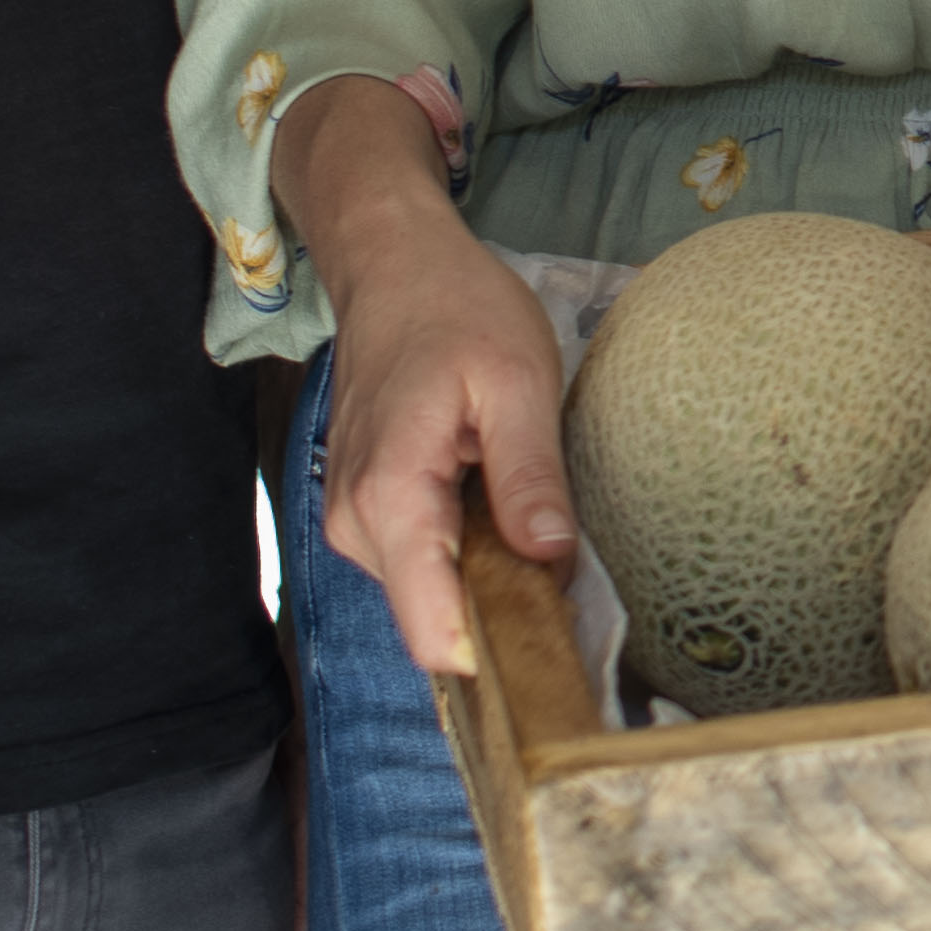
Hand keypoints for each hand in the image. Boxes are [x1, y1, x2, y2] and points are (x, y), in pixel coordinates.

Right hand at [286, 79, 570, 683]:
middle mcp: (356, 526)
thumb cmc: (456, 311)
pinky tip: (506, 514)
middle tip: (577, 578)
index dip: (500, 659)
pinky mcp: (366, 516)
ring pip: (433, 596)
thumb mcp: (518, 382)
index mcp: (392, 499)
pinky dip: (470, 556)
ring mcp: (353, 524)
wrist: (393, 267)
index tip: (564, 664)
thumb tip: (553, 563)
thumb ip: (530, 476)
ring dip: (490, 580)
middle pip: (438, 620)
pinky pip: (425, 565)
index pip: (432, 629)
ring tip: (541, 527)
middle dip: (507, 612)